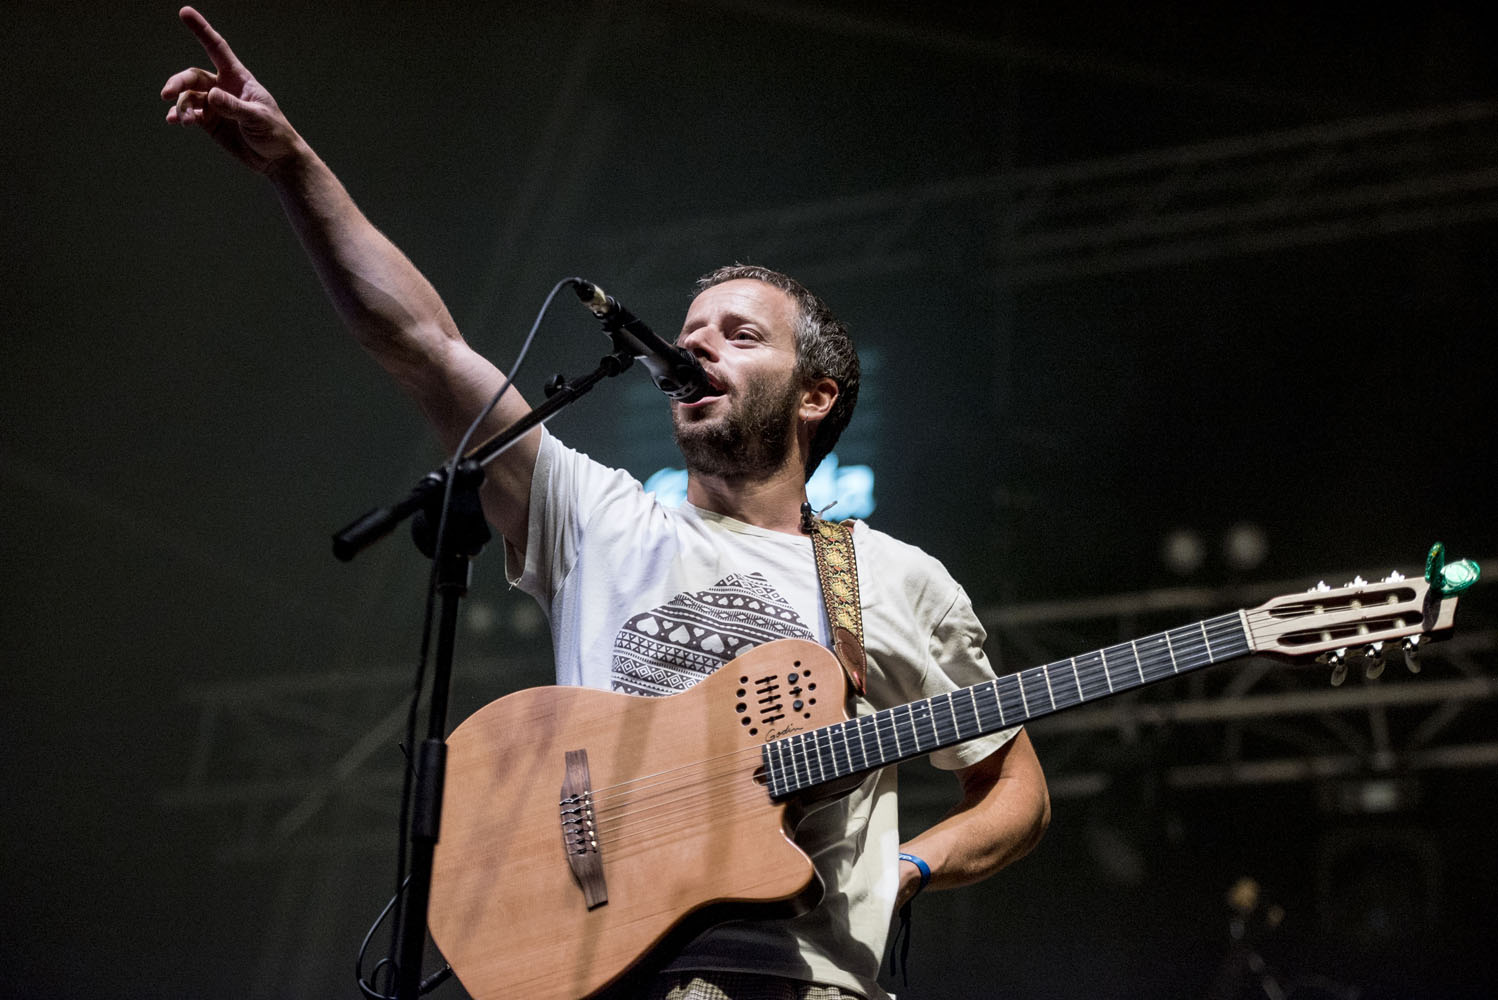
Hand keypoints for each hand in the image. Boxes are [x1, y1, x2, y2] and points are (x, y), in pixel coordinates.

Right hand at [161, 6, 300, 174]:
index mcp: (238, 78)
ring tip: (183, 120)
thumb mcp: (258, 118)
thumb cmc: (274, 132)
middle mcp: (223, 87)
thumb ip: (234, 106)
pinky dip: (180, 116)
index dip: (201, 30)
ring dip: (181, 106)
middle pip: (194, 77)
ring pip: (188, 96)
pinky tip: (175, 121)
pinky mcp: (210, 122)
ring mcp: (214, 104)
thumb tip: (211, 95)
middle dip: (179, 82)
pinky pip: (189, 114)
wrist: (276, 158)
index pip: (217, 48)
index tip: (184, 12)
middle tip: (167, 94)